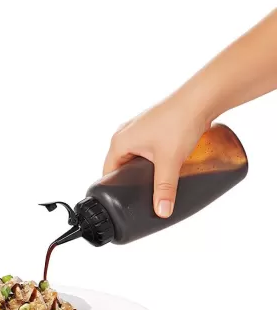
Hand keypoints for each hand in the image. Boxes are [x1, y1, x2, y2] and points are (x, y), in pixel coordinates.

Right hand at [103, 96, 208, 217]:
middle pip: (121, 165)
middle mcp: (125, 133)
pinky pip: (146, 147)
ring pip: (135, 156)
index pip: (108, 172)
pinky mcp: (153, 125)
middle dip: (131, 180)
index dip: (114, 188)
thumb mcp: (170, 161)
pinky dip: (152, 158)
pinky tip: (165, 165)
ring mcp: (139, 128)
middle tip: (143, 195)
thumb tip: (162, 212)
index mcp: (119, 142)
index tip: (123, 202)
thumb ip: (165, 189)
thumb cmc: (180, 121)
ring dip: (143, 168)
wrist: (201, 98)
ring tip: (155, 181)